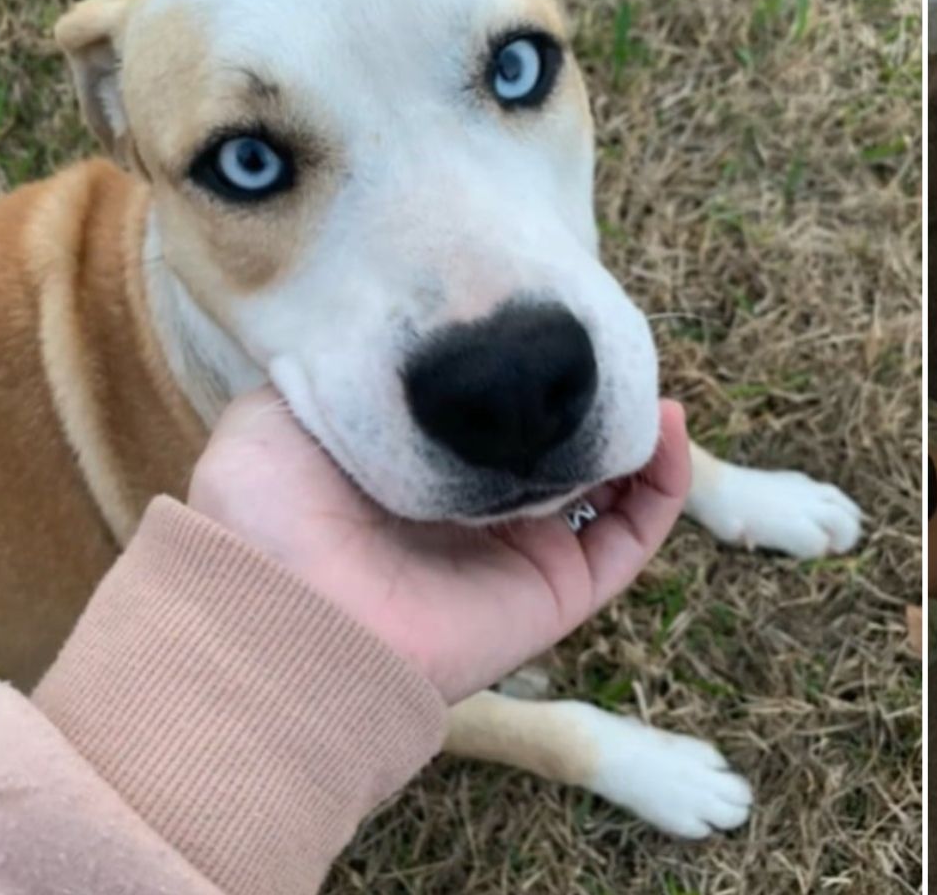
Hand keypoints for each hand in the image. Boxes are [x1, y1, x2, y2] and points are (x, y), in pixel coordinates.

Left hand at [187, 388, 690, 701]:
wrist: (292, 618)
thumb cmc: (272, 519)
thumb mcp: (277, 416)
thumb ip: (337, 373)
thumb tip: (393, 342)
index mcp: (414, 471)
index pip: (487, 417)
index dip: (522, 371)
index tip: (545, 319)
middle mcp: (473, 511)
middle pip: (554, 447)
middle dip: (585, 396)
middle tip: (605, 342)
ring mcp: (521, 552)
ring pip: (609, 487)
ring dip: (634, 433)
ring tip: (645, 376)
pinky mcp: (559, 588)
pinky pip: (634, 535)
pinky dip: (664, 482)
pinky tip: (665, 423)